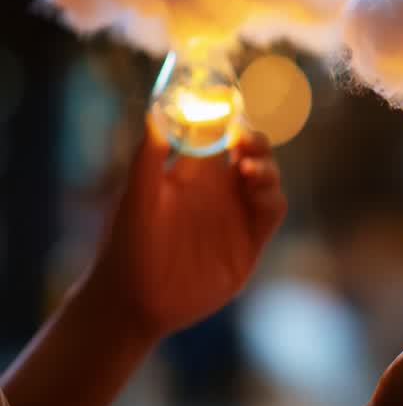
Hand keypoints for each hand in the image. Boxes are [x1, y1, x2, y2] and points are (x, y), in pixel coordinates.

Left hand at [82, 120, 285, 340]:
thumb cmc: (127, 246)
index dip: (228, 118)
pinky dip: (272, 197)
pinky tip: (258, 193)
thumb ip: (147, 157)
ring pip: (266, 179)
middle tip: (245, 139)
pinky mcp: (250, 242)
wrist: (136, 300)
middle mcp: (217, 190)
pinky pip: (272, 211)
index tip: (231, 105)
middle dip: (255, 141)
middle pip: (250, 153)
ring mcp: (236, 214)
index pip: (218, 135)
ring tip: (247, 168)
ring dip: (266, 166)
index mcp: (190, 174)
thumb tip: (155, 114)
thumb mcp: (135, 198)